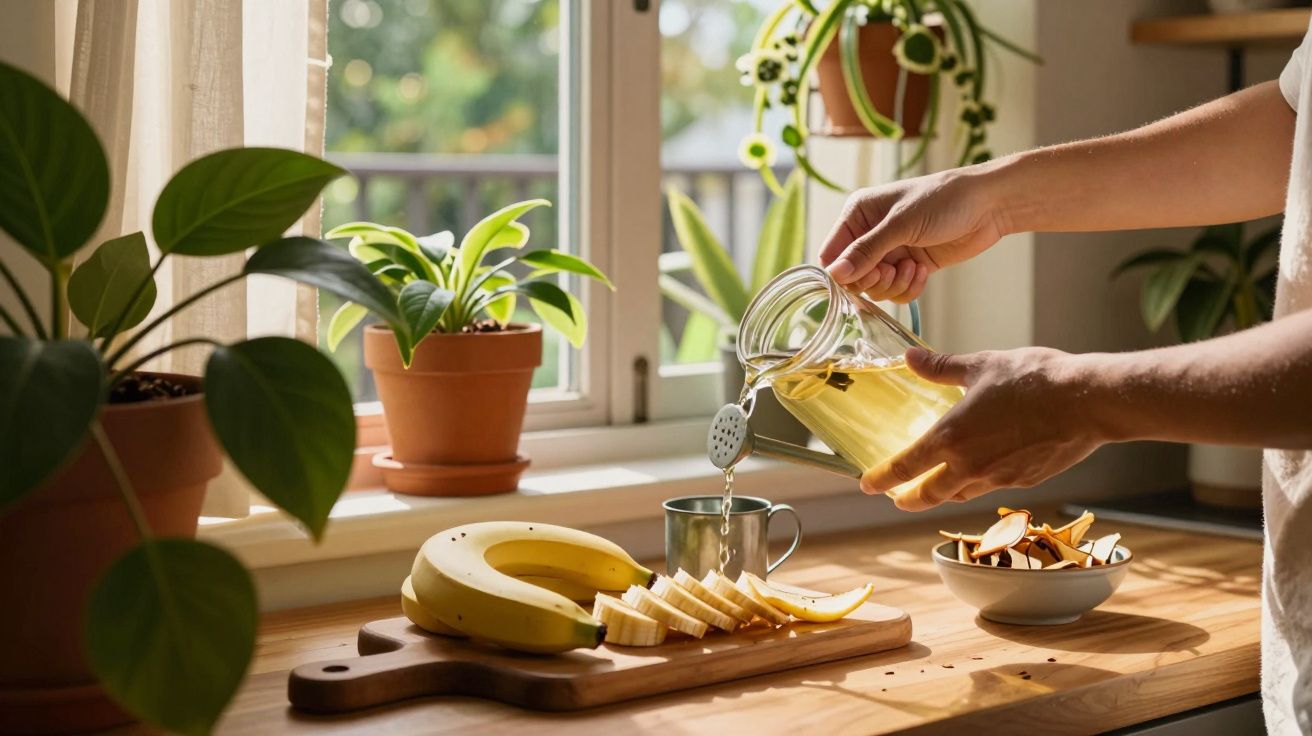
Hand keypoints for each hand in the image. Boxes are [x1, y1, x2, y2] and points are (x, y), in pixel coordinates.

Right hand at [818, 168, 1008, 302]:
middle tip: (892, 270)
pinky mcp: (910, 266)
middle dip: (873, 279)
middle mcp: (870, 234)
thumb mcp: (900, 224)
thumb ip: (866, 251)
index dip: (843, 272)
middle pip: (852, 276)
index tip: (865, 275)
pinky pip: (897, 291)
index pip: (832, 253)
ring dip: (893, 284)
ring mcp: (891, 251)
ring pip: (875, 287)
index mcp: (859, 214)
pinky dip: (908, 287)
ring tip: (913, 267)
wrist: (988, 205)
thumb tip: (835, 274)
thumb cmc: (943, 201)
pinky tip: (923, 270)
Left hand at [861, 346, 1105, 510]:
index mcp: (951, 438)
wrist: (1087, 402)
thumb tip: (911, 357)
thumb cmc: (1034, 379)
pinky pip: (991, 487)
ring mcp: (998, 478)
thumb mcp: (982, 365)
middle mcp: (969, 465)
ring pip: (961, 493)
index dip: (882, 478)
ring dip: (944, 492)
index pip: (905, 466)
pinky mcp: (1024, 481)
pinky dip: (978, 483)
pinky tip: (982, 470)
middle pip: (929, 495)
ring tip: (936, 485)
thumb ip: (942, 367)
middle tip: (897, 498)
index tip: (867, 484)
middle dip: (908, 499)